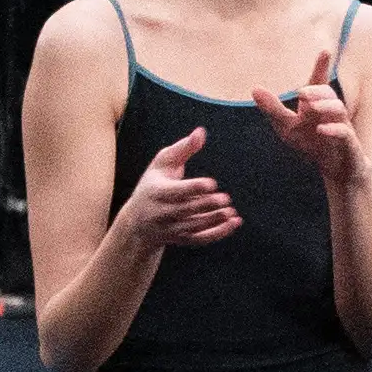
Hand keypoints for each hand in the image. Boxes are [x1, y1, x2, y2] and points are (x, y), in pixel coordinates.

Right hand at [113, 126, 239, 253]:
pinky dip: (218, 233)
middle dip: (206, 205)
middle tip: (225, 199)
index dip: (194, 188)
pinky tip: (234, 223)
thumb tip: (201, 132)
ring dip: (214, 220)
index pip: (176, 191)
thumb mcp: (162, 164)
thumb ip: (182, 148)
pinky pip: (200, 239)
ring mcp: (171, 228)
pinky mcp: (181, 239)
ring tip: (231, 211)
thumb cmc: (153, 185)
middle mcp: (162, 212)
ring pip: (195, 226)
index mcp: (156, 192)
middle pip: (186, 210)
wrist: (137, 222)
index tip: (212, 183)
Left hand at [261, 57, 367, 181]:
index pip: (319, 82)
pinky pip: (345, 134)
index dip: (321, 67)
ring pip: (339, 110)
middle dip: (316, 91)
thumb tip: (254, 88)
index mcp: (316, 105)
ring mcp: (341, 126)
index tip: (325, 51)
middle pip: (328, 93)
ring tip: (310, 107)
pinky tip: (321, 129)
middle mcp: (330, 111)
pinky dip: (334, 130)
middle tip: (301, 93)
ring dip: (325, 106)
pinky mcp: (348, 144)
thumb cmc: (312, 143)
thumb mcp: (287, 127)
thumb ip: (273, 109)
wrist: (336, 169)